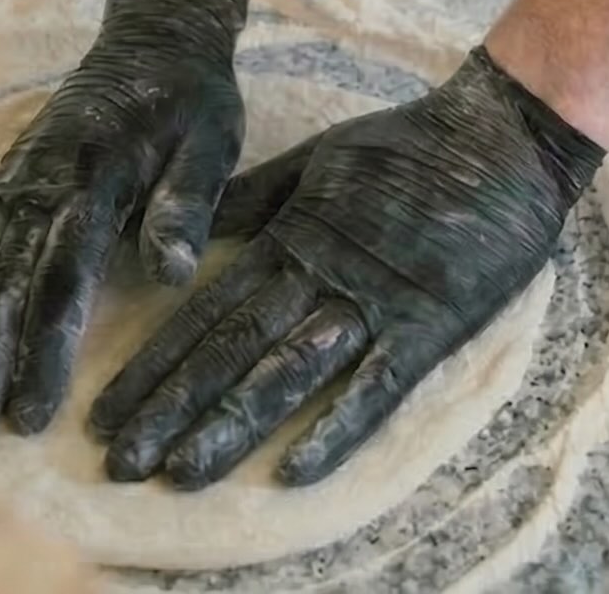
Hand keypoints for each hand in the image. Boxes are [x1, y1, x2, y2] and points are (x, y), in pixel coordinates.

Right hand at [0, 0, 250, 446]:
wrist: (156, 35)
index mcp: (98, 172)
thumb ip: (187, 203)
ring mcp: (14, 177)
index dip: (45, 345)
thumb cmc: (193, 99)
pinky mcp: (2, 178)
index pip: (66, 272)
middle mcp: (42, 177)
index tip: (31, 415)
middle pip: (7, 280)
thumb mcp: (212, 140)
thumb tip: (172, 273)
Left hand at [86, 46, 604, 489]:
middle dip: (174, 406)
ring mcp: (376, 302)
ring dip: (234, 423)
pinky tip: (295, 472)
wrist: (503, 135)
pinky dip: (338, 428)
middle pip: (235, 348)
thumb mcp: (321, 159)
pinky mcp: (430, 324)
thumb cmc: (410, 142)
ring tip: (181, 472)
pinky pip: (377, 386)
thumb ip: (259, 200)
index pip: (209, 310)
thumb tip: (192, 233)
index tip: (105, 413)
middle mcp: (324, 275)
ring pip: (290, 372)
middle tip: (120, 462)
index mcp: (294, 235)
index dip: (155, 363)